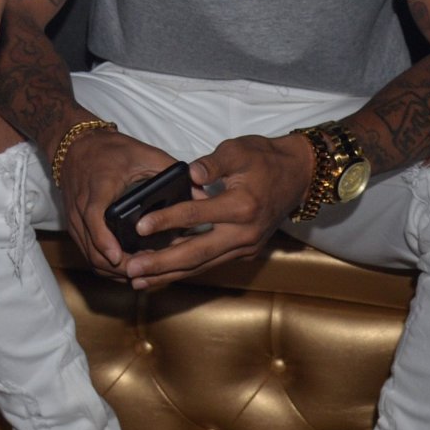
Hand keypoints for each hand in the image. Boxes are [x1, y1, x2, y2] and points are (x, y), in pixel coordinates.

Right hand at [58, 127, 184, 277]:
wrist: (76, 144)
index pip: (94, 217)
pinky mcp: (74, 225)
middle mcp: (82, 205)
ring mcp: (74, 218)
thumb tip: (200, 194)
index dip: (104, 239)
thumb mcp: (143, 153)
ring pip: (89, 255)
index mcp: (99, 186)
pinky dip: (105, 264)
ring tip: (142, 272)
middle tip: (145, 271)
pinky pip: (87, 252)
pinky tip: (126, 267)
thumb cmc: (110, 149)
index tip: (118, 256)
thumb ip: (170, 171)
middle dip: (117, 265)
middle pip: (92, 246)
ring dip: (112, 269)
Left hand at [121, 133, 314, 291]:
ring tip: (139, 280)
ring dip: (169, 274)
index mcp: (241, 206)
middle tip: (131, 270)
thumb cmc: (265, 158)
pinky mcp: (244, 251)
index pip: (196, 215)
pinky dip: (186, 269)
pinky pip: (210, 263)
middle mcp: (243, 233)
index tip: (140, 226)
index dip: (166, 220)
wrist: (299, 174)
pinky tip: (163, 272)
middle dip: (161, 264)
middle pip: (196, 253)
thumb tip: (190, 173)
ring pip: (202, 265)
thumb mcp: (238, 150)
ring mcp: (245, 246)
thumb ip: (212, 163)